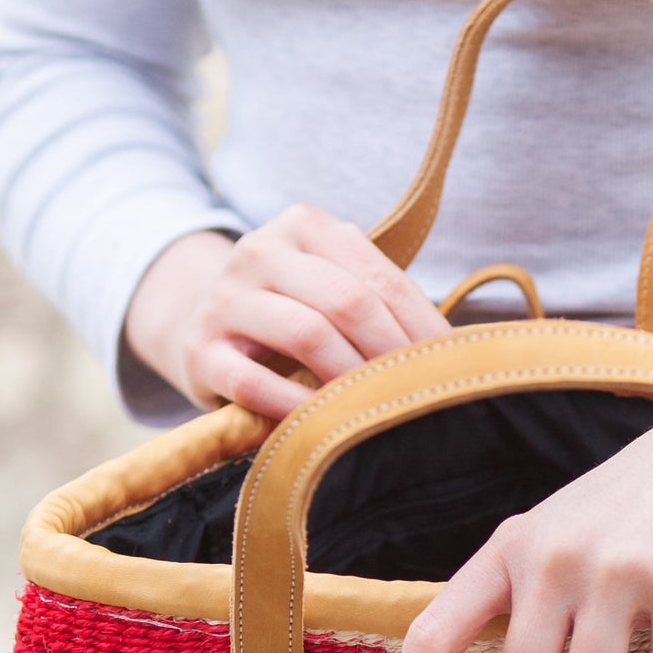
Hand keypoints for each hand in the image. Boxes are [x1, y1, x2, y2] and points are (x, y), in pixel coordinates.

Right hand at [124, 207, 449, 419]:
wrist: (199, 325)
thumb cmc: (290, 311)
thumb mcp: (330, 284)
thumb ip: (379, 298)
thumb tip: (453, 350)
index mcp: (304, 225)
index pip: (379, 277)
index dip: (422, 325)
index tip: (451, 367)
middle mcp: (259, 250)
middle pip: (346, 301)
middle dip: (391, 353)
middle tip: (420, 394)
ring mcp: (224, 298)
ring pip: (305, 334)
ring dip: (350, 379)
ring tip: (377, 410)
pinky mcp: (199, 349)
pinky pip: (254, 381)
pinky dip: (295, 407)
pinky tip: (321, 427)